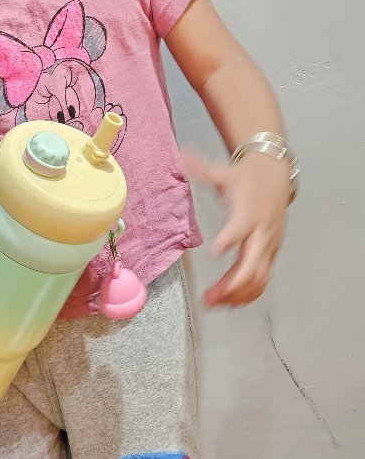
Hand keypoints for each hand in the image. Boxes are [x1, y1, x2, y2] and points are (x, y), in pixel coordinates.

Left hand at [181, 145, 287, 307]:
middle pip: (252, 264)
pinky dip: (248, 293)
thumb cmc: (248, 177)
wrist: (276, 175)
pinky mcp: (271, 253)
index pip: (241, 227)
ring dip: (237, 294)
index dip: (230, 239)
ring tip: (213, 304)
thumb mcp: (224, 172)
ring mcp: (268, 245)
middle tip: (209, 297)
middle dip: (232, 284)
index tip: (215, 250)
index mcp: (248, 212)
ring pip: (258, 277)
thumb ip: (202, 168)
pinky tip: (230, 302)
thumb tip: (181, 154)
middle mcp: (261, 232)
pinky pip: (262, 279)